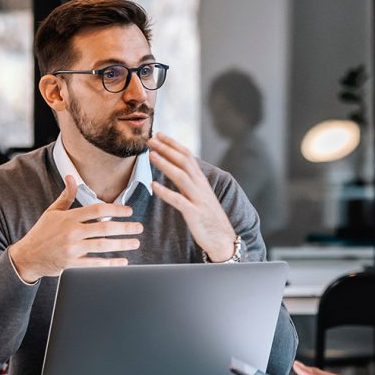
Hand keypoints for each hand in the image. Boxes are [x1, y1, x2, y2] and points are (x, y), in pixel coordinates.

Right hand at [8, 175, 142, 282]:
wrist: (27, 257)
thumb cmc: (41, 233)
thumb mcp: (52, 212)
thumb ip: (66, 196)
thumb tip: (71, 177)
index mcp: (68, 217)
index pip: (97, 210)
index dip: (116, 209)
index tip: (129, 211)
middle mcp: (71, 232)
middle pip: (104, 227)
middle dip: (125, 227)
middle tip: (139, 227)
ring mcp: (72, 249)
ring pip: (103, 246)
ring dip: (122, 244)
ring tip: (135, 243)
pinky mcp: (72, 264)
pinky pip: (95, 264)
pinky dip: (110, 264)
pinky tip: (122, 262)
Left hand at [148, 134, 237, 261]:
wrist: (223, 239)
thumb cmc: (207, 217)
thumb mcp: (199, 195)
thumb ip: (188, 182)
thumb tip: (175, 169)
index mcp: (201, 181)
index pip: (187, 156)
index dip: (173, 144)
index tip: (159, 134)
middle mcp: (200, 186)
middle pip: (184, 162)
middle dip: (167, 149)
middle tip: (151, 139)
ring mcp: (198, 199)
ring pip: (181, 177)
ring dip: (165, 164)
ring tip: (151, 155)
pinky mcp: (194, 213)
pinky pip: (179, 200)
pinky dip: (166, 192)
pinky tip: (154, 186)